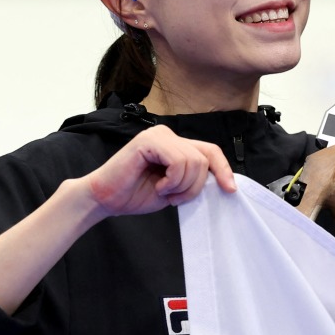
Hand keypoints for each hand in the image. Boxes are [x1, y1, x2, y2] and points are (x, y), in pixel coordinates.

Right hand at [84, 127, 236, 217]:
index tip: (230, 189)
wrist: (105, 199)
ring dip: (181, 186)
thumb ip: (192, 178)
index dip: (223, 169)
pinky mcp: (149, 141)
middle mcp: (168, 135)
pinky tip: (158, 186)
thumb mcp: (174, 188)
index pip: (210, 151)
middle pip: (204, 158)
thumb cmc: (135, 194)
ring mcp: (158, 135)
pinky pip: (178, 162)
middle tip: (174, 197)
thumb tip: (221, 179)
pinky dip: (172, 181)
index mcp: (175, 144)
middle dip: (194, 186)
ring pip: (194, 161)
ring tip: (163, 191)